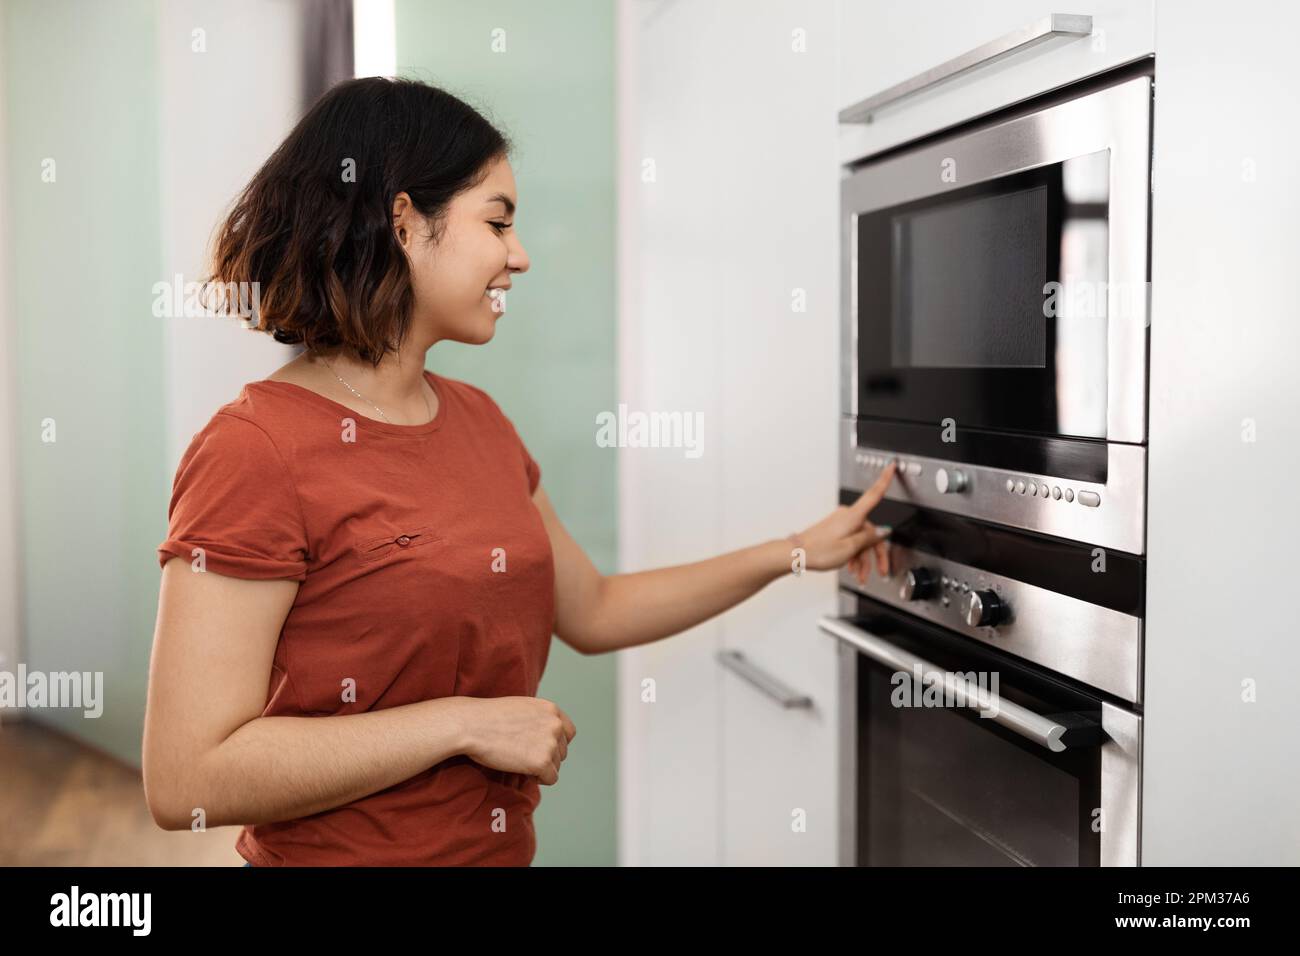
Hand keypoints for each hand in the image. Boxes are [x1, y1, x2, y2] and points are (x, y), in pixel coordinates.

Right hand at [460, 696, 576, 785]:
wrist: (471, 725)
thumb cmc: (488, 717)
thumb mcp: (521, 708)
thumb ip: (538, 719)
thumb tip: (544, 737)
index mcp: (551, 709)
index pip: (568, 732)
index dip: (555, 743)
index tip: (540, 749)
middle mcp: (555, 724)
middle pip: (562, 751)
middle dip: (546, 757)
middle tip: (522, 757)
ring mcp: (550, 743)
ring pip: (556, 766)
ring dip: (540, 768)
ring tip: (518, 761)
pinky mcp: (542, 762)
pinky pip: (550, 779)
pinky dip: (538, 780)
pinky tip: (522, 771)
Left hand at [786, 460, 896, 577]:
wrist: (795, 554)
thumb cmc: (818, 550)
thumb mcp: (850, 547)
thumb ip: (869, 538)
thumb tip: (883, 531)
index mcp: (853, 516)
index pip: (874, 494)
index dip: (885, 479)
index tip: (891, 466)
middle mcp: (847, 516)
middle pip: (871, 532)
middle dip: (876, 553)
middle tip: (881, 570)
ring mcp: (840, 523)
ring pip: (860, 541)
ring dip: (863, 560)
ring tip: (861, 575)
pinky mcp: (834, 531)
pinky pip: (851, 542)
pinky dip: (854, 556)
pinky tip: (853, 569)